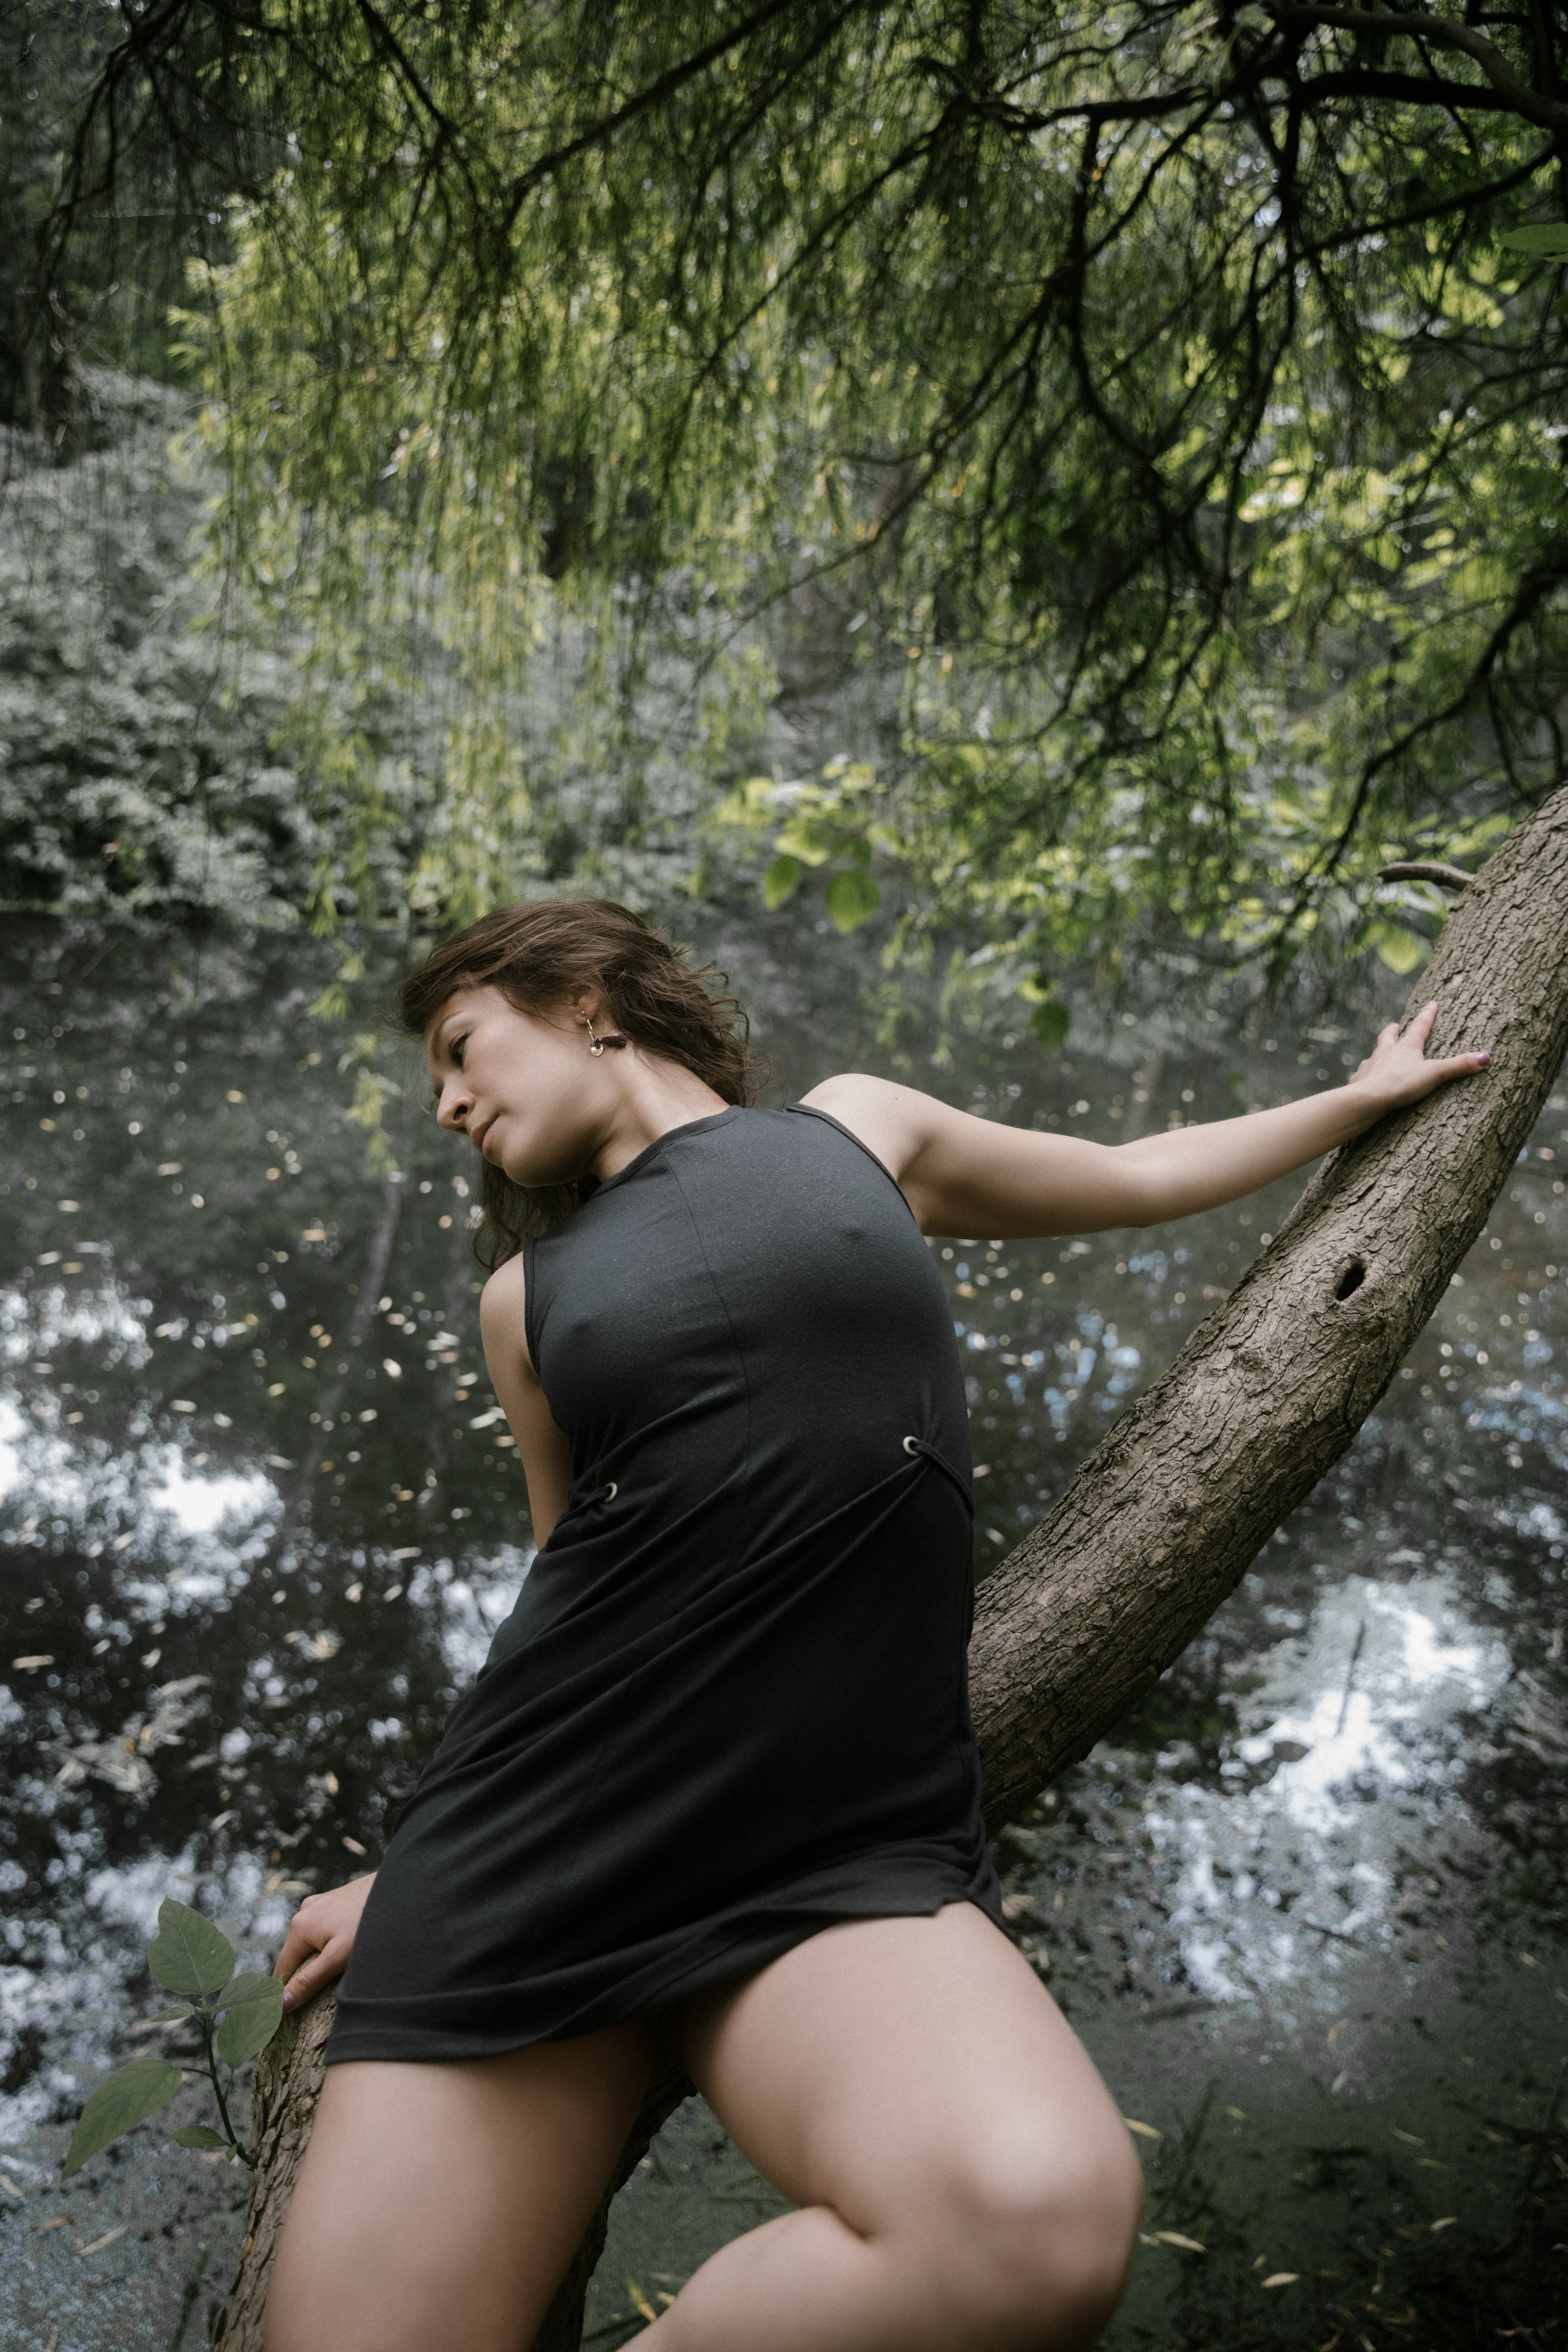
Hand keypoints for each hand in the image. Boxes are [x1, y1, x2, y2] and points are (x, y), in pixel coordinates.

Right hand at [272, 1873, 375, 2011]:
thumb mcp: (337, 1957)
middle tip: (317, 2002)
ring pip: (312, 1943)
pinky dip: (330, 1945)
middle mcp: (305, 1911)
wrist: (403, 1887)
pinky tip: (347, 1952)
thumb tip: (281, 2004)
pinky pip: (325, 1931)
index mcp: (299, 1926)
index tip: (289, 2018)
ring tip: (336, 1976)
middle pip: (297, 1956)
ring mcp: (321, 1904)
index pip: (282, 1970)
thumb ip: (309, 1980)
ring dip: (319, 1961)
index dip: (285, 1995)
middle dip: (305, 1977)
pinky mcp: (337, 1901)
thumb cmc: (369, 1922)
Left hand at [1349, 1000, 1489, 1113]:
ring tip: (1380, 1055)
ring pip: (1374, 1054)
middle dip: (1394, 1030)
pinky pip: (1361, 1075)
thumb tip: (1486, 1057)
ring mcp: (1370, 1065)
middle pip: (1389, 1035)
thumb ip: (1458, 1066)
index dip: (1427, 1015)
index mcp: (1406, 1047)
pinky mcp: (1358, 1081)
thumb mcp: (1434, 1074)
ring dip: (1379, 1053)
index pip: (1420, 1026)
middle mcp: (1385, 1052)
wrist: (1367, 1099)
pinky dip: (1365, 1075)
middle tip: (1395, 1025)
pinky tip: (1364, 1079)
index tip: (1432, 1003)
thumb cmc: (1401, 1084)